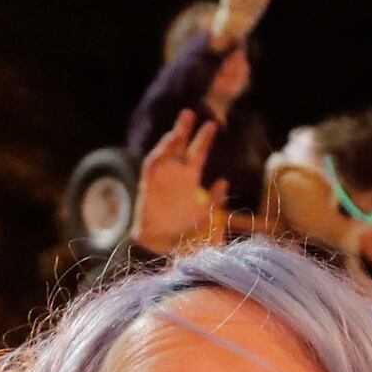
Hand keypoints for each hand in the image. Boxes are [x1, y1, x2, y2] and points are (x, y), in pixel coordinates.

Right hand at [135, 110, 224, 252]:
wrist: (171, 259)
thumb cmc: (194, 244)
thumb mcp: (212, 220)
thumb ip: (216, 200)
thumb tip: (223, 180)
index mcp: (193, 185)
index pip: (198, 154)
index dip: (203, 139)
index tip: (212, 123)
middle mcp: (177, 180)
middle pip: (180, 148)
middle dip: (185, 131)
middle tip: (191, 112)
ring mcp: (162, 184)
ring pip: (165, 154)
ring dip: (171, 138)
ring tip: (181, 122)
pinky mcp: (148, 190)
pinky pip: (151, 168)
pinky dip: (158, 156)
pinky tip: (168, 144)